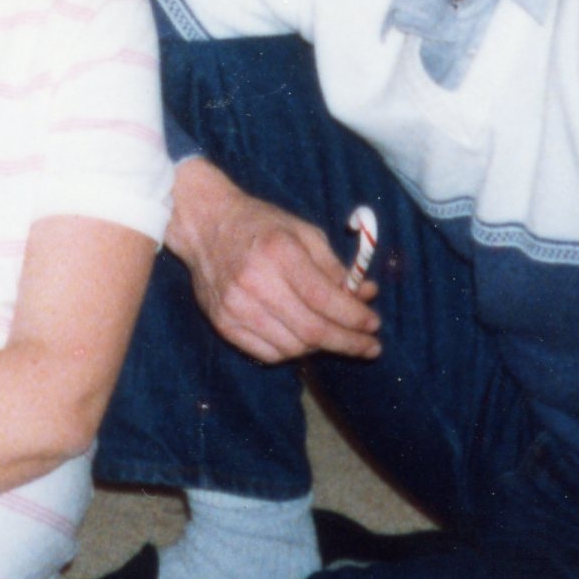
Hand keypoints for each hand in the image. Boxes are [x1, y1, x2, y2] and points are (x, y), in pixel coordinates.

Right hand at [168, 157, 382, 364]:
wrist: (205, 224)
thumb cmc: (260, 224)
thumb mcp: (303, 232)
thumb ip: (334, 267)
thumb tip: (365, 296)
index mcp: (278, 252)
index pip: (324, 299)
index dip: (354, 317)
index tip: (374, 325)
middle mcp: (254, 282)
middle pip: (311, 330)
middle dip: (347, 342)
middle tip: (370, 347)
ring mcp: (235, 306)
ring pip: (292, 347)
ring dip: (321, 347)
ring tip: (336, 337)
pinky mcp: (223, 323)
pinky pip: (267, 354)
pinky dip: (292, 352)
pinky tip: (304, 340)